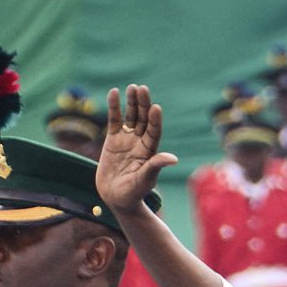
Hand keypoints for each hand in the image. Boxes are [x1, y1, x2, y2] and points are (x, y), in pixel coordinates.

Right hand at [96, 85, 178, 213]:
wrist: (116, 198)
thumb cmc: (134, 193)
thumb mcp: (145, 180)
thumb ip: (155, 166)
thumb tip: (173, 158)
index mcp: (150, 151)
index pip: (154, 131)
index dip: (155, 120)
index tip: (156, 108)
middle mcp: (140, 141)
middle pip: (143, 119)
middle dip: (143, 104)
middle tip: (142, 89)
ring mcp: (127, 139)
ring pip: (130, 116)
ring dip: (131, 102)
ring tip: (132, 88)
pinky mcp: (113, 139)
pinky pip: (114, 119)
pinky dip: (114, 106)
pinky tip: (114, 93)